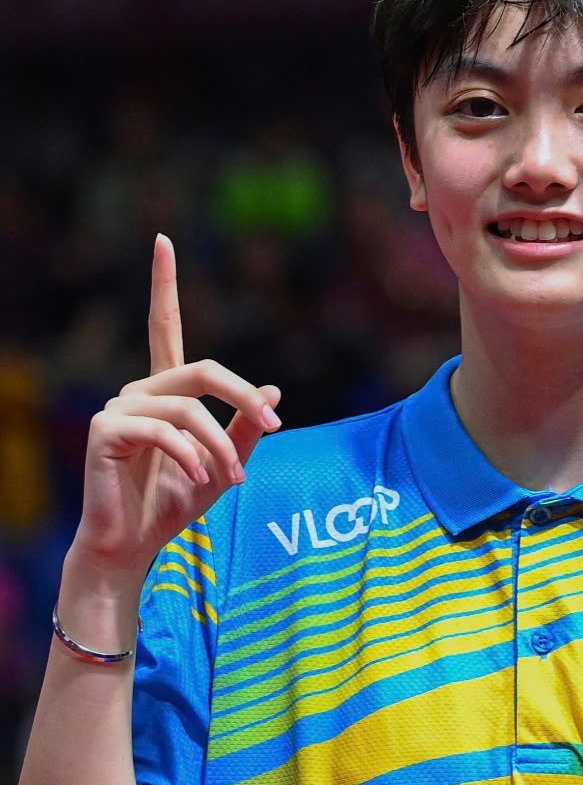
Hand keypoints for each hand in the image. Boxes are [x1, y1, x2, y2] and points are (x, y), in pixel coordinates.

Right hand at [73, 235, 280, 582]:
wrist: (134, 543)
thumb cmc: (175, 502)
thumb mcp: (227, 462)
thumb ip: (247, 427)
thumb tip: (273, 390)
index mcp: (166, 390)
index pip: (164, 325)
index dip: (163, 283)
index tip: (162, 240)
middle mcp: (140, 390)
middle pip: (203, 369)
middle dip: (243, 397)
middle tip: (275, 428)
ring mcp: (118, 407)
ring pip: (189, 408)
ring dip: (221, 444)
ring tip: (233, 477)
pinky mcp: (105, 430)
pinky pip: (163, 430)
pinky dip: (191, 454)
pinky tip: (198, 476)